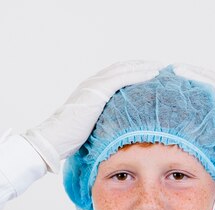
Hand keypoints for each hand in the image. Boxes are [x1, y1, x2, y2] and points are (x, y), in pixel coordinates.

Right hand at [23, 60, 165, 172]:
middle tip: (159, 66)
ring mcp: (94, 85)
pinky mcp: (97, 91)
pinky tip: (152, 74)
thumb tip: (116, 133)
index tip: (149, 73)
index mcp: (91, 90)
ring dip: (143, 67)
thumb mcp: (91, 127)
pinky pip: (122, 77)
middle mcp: (93, 83)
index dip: (133, 72)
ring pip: (124, 69)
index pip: (116, 75)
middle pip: (122, 68)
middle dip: (141, 65)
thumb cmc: (70, 140)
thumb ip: (103, 122)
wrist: (54, 139)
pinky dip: (138, 74)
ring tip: (160, 67)